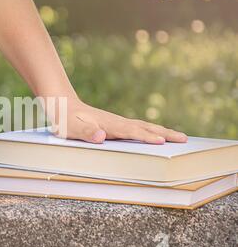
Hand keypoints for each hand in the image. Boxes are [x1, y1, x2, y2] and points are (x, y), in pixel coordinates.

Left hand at [54, 99, 187, 143]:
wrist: (62, 104)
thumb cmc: (65, 119)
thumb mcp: (70, 128)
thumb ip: (85, 132)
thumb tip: (100, 136)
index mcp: (108, 124)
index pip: (131, 131)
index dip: (146, 137)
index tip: (162, 142)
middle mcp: (116, 122)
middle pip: (144, 127)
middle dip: (165, 133)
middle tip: (184, 139)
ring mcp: (117, 122)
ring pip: (143, 126)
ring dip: (161, 132)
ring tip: (179, 137)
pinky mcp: (114, 124)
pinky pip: (137, 128)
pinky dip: (150, 131)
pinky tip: (155, 135)